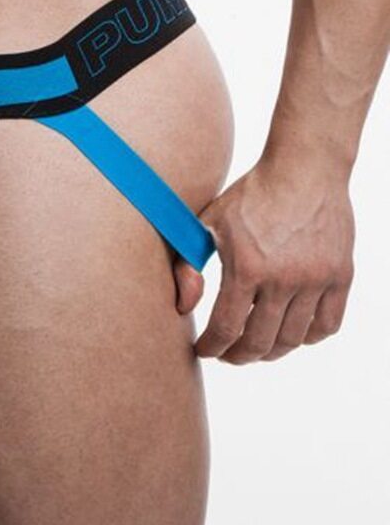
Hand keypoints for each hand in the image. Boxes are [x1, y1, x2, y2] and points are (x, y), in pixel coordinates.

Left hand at [174, 157, 354, 363]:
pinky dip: (307, 336)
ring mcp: (317, 279)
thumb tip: (183, 306)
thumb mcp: (207, 223)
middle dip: (238, 356)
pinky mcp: (340, 276)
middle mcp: (284, 279)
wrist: (303, 169)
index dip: (212, 348)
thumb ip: (187, 264)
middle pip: (260, 343)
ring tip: (255, 345)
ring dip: (271, 351)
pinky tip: (289, 330)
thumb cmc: (249, 196)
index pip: (226, 328)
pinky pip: (327, 325)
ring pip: (293, 340)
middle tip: (228, 353)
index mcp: (247, 267)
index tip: (204, 350)